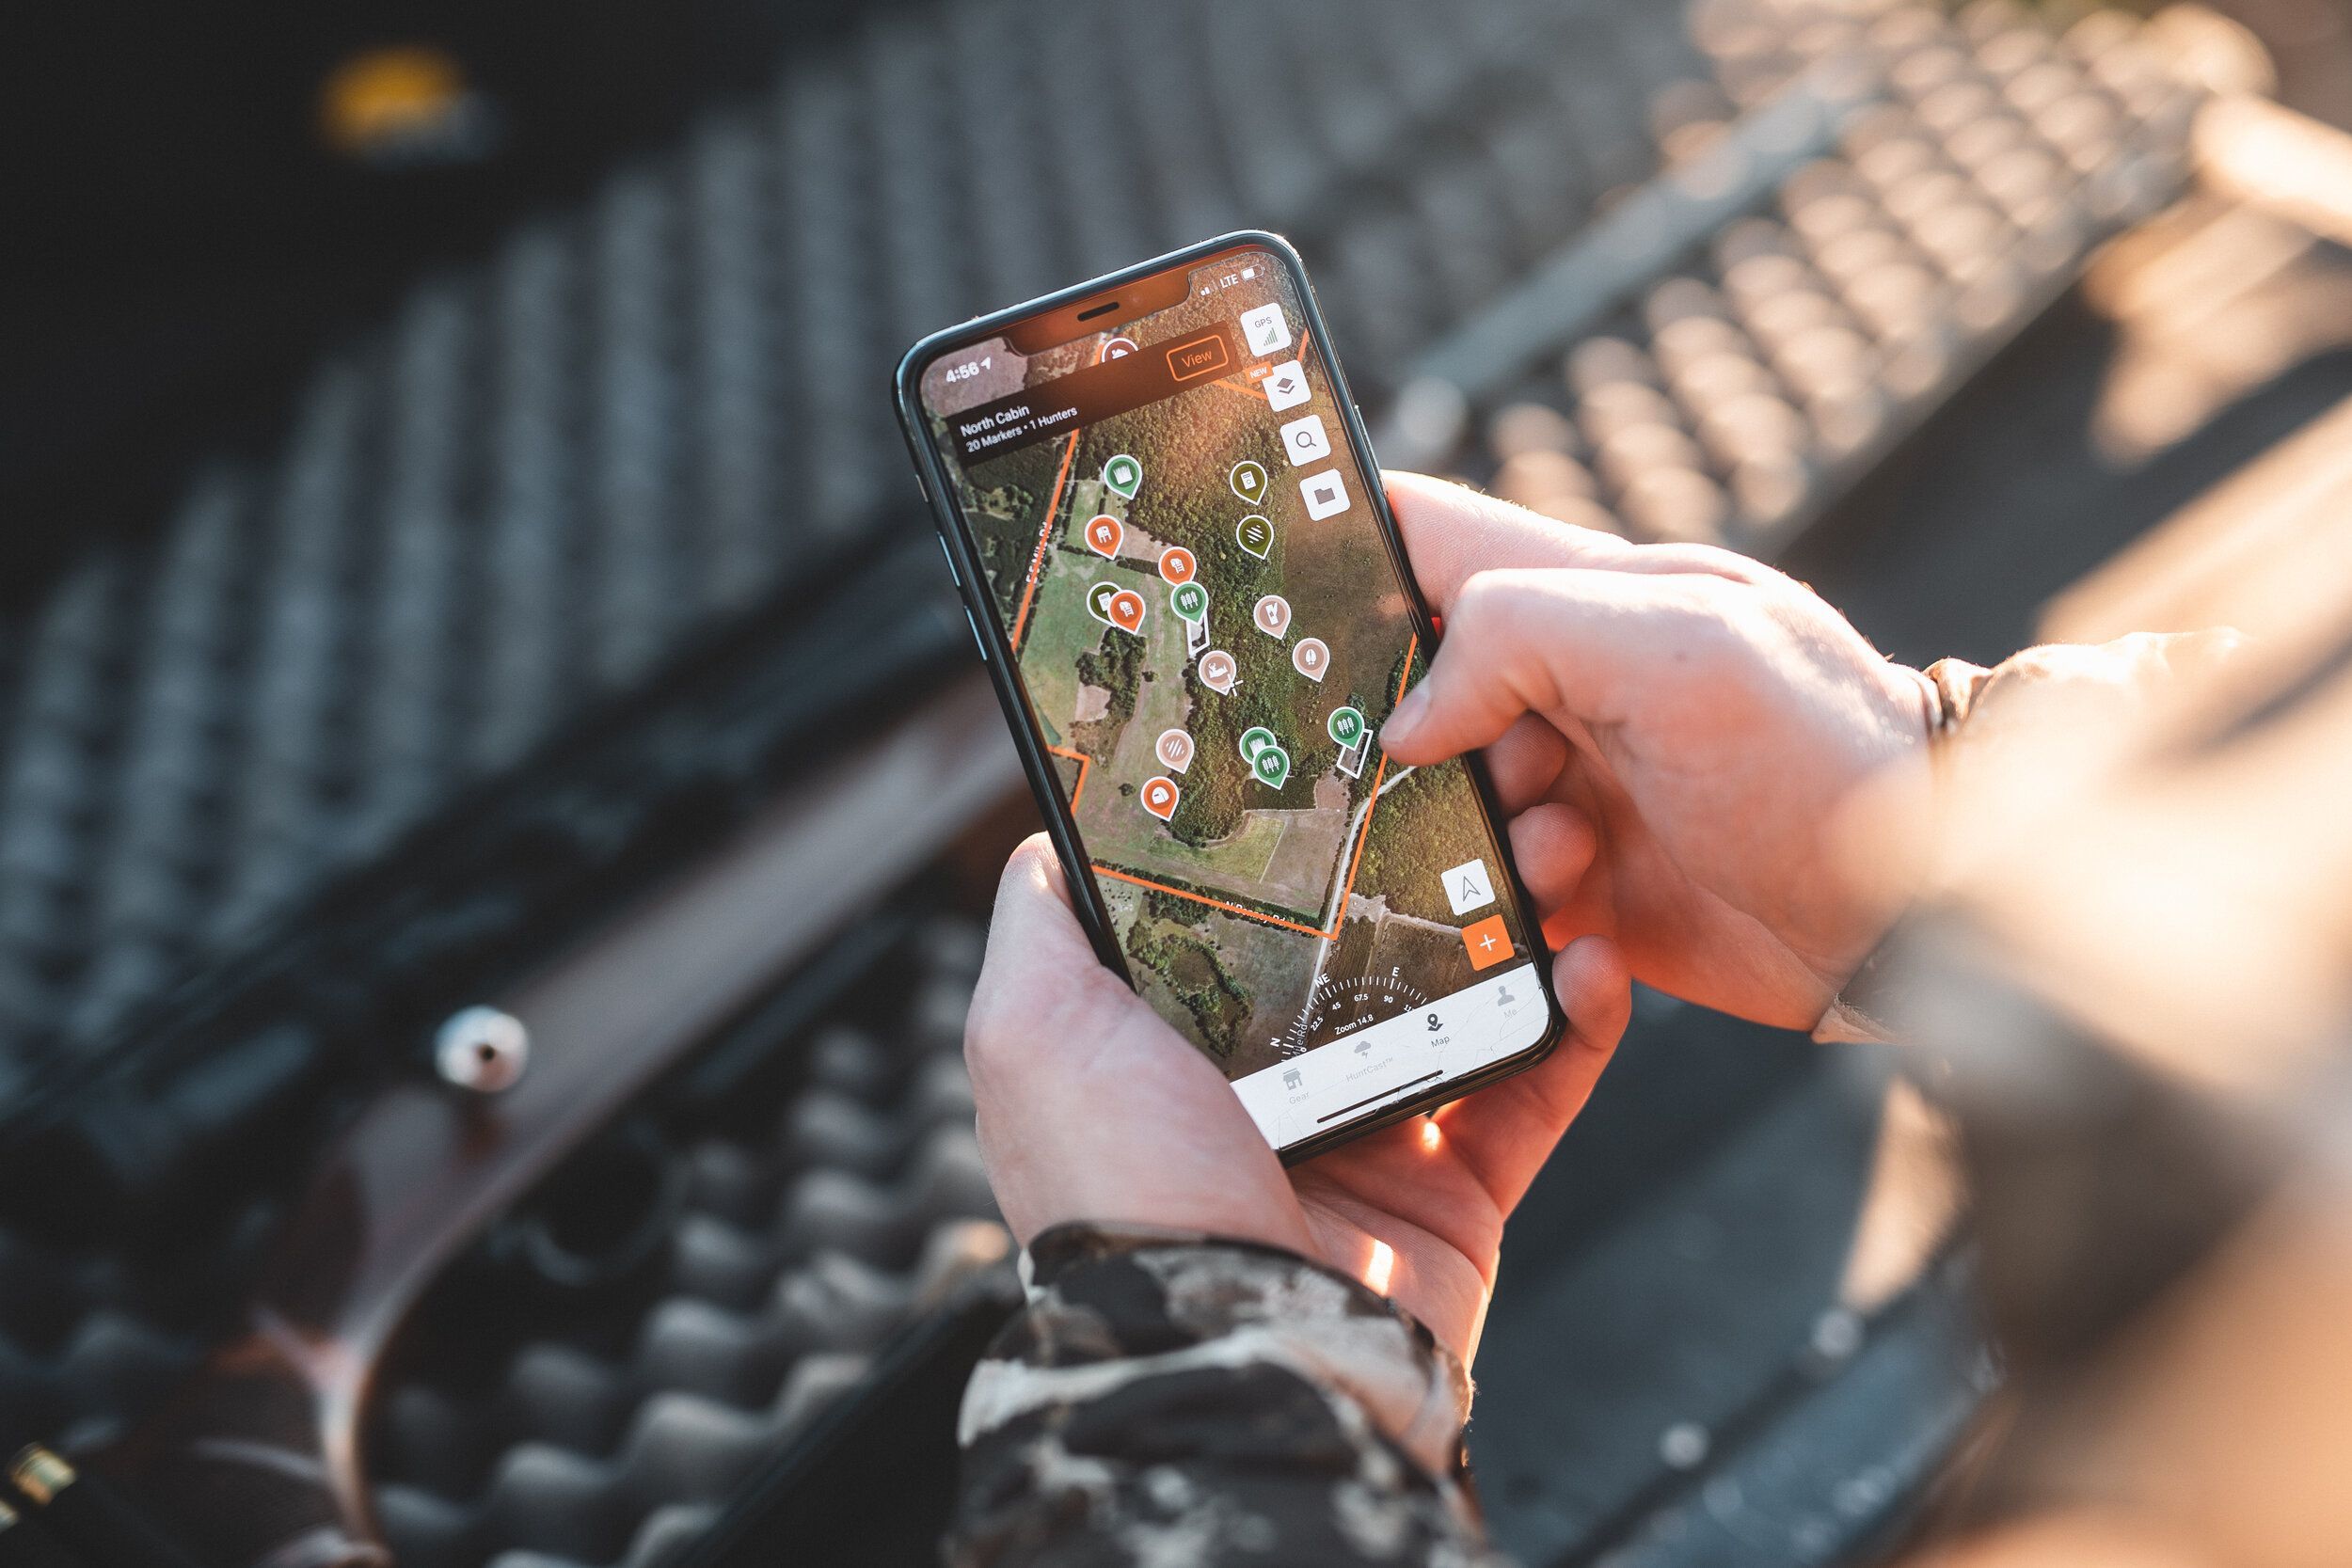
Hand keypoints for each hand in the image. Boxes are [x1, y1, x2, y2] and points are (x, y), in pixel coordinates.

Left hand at [966, 835, 1629, 1366]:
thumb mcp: (1031, 1032)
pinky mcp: (1456, 1192)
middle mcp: (1278, 1075)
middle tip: (1489, 776)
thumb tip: (1048, 837)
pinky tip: (1596, 954)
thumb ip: (1039, 925)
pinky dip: (1578, 1022)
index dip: (1312, 822)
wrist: (1230, 1345)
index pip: (1261, 900)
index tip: (1362, 740)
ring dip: (1523, 915)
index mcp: (1183, 1033)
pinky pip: (1535, 1090)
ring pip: (1471, 994)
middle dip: (1440, 853)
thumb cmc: (1119, 1186)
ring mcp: (1375, 1131)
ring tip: (1555, 842)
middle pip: (1379, 932)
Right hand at [1379, 474, 1933, 1029]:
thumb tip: (1408, 718)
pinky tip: (1578, 906)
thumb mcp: (1683, 652)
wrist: (1922, 918)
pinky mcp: (1585, 883)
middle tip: (1429, 772)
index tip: (1271, 593)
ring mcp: (1573, 784)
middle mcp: (1570, 683)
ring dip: (1463, 832)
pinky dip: (1501, 904)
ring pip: (1436, 799)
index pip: (1432, 535)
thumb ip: (1525, 634)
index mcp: (1590, 595)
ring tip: (1561, 845)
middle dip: (1396, 734)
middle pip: (1410, 684)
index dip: (1343, 547)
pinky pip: (1485, 889)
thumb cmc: (1827, 761)